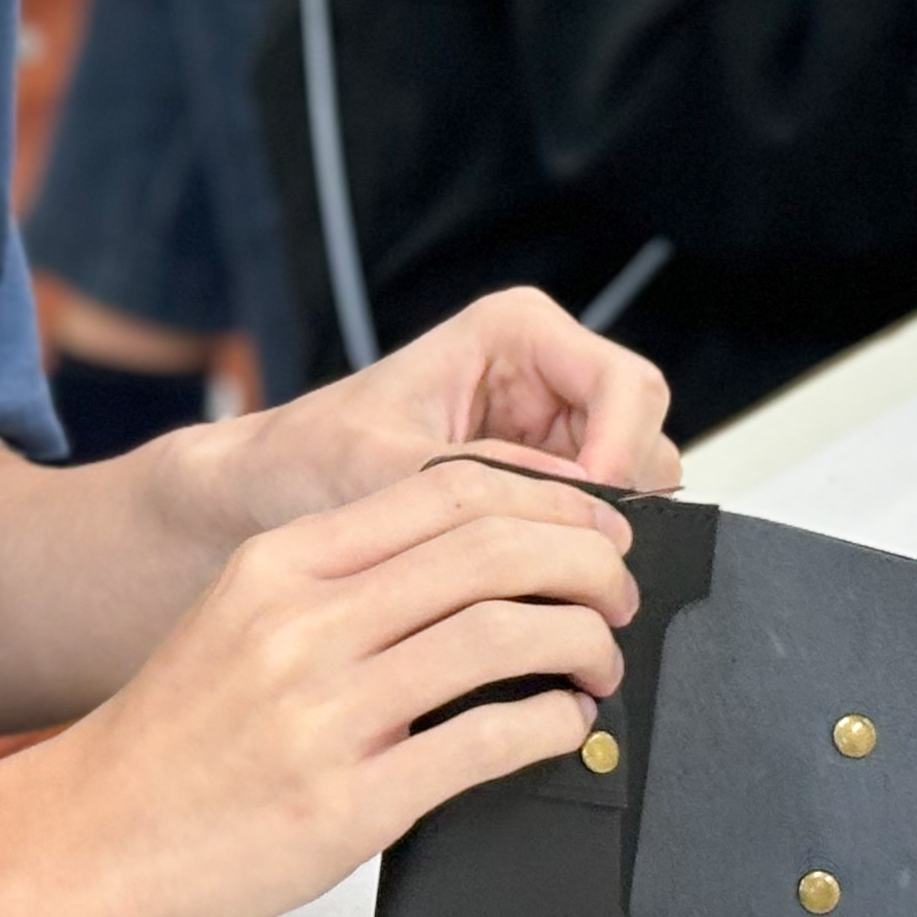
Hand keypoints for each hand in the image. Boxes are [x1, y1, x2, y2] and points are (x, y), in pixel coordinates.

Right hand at [9, 458, 640, 916]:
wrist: (77, 840)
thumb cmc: (167, 743)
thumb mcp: (237, 622)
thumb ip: (337, 589)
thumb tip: (470, 576)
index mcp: (279, 566)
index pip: (445, 493)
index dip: (545, 502)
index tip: (595, 529)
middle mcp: (302, 624)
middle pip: (488, 551)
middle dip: (583, 565)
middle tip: (618, 594)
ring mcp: (324, 713)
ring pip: (500, 635)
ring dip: (579, 642)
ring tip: (600, 661)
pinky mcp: (346, 803)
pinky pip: (483, 742)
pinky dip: (549, 725)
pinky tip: (564, 726)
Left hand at [209, 285, 679, 537]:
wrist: (271, 490)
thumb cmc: (311, 453)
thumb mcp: (381, 464)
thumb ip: (479, 479)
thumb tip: (575, 507)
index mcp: (517, 332)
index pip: (626, 384)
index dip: (621, 452)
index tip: (589, 515)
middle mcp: (547, 374)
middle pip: (645, 437)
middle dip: (618, 504)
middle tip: (575, 566)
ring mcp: (551, 432)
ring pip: (632, 488)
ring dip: (594, 535)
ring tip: (539, 579)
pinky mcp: (542, 486)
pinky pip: (593, 521)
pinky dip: (573, 554)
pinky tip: (530, 584)